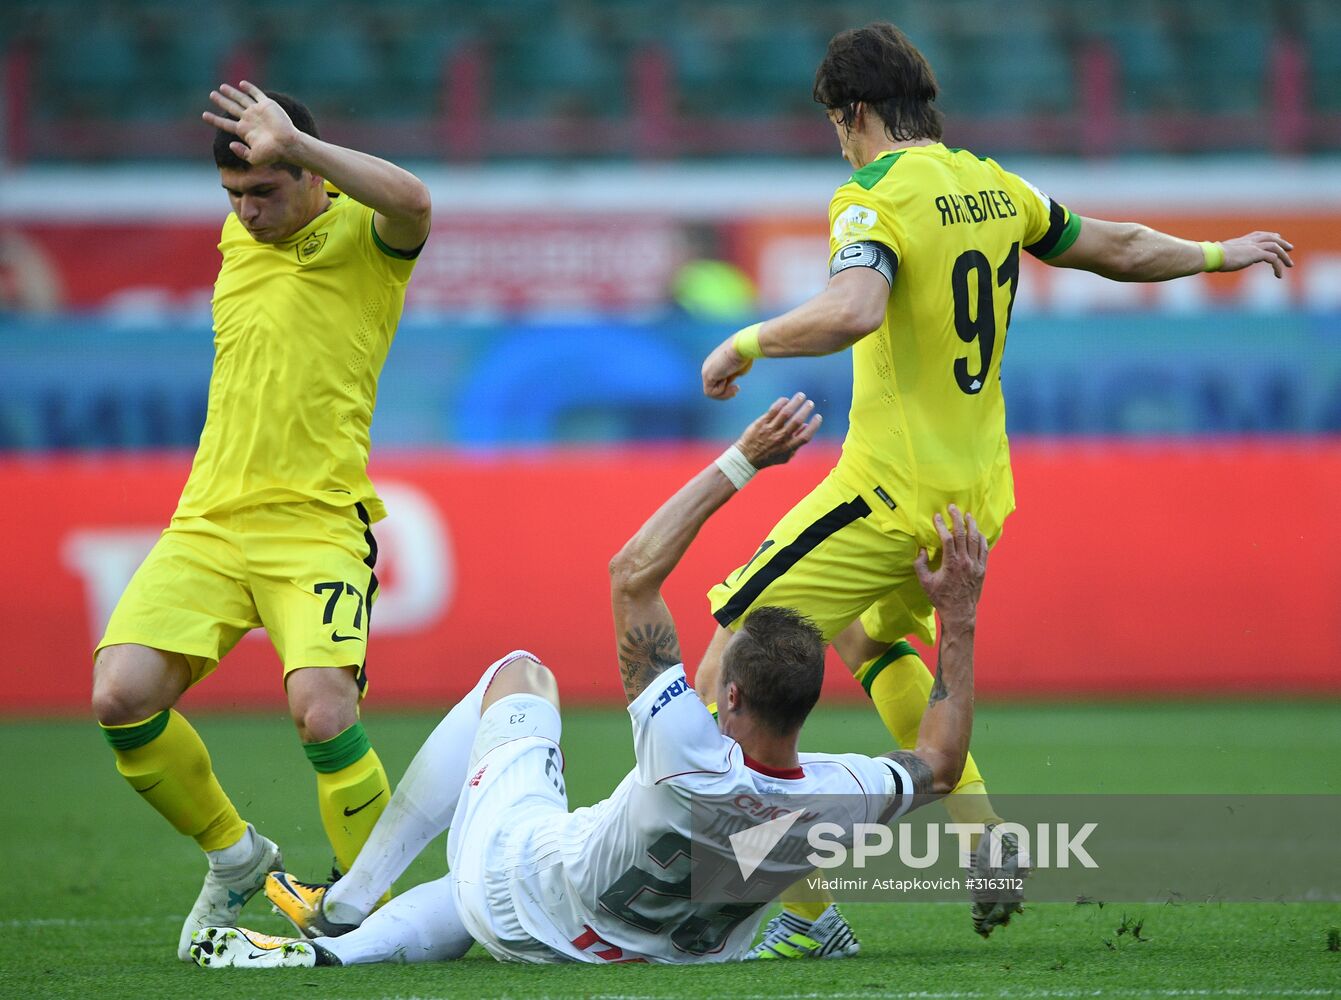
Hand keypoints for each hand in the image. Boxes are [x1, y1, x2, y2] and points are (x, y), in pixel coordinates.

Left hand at [202, 81, 303, 166]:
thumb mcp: (254, 158)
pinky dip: (249, 88)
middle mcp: (249, 120)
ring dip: (232, 93)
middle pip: (231, 108)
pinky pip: (256, 94)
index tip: (204, 115)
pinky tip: (242, 84)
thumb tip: (230, 144)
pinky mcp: (267, 105)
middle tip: (212, 95)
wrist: (287, 144)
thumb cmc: (272, 154)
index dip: (214, 120)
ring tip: (222, 87)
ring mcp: (258, 112)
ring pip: (241, 99)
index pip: (225, 124)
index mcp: (245, 131)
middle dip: (221, 101)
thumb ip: (241, 152)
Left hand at [702, 336, 751, 398]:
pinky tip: (727, 381)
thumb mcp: (738, 368)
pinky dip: (721, 392)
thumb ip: (732, 374)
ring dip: (724, 394)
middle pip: (713, 387)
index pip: (718, 381)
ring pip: (711, 392)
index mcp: (715, 364)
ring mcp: (706, 371)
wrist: (742, 347)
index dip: (727, 388)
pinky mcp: (707, 375)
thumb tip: (730, 379)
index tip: (737, 387)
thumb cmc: (744, 355)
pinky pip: (710, 392)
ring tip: (735, 387)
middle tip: (737, 388)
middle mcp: (708, 367)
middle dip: (726, 392)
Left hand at [736, 393, 821, 467]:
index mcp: (788, 447)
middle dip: (805, 410)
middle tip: (810, 403)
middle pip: (797, 421)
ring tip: (801, 396)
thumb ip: (797, 444)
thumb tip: (806, 426)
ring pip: (785, 413)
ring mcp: (771, 430)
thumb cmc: (768, 457)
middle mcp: (781, 438)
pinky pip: (773, 410)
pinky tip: (786, 399)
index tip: (818, 416)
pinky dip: (781, 403)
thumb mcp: (785, 456)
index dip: (814, 426)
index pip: (805, 436)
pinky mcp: (762, 423)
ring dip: (795, 402)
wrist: (747, 457)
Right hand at [913, 505, 987, 628]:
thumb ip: (920, 564)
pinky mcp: (982, 569)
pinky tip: (977, 532)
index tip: (937, 516)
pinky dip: (981, 538)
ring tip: (967, 515)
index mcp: (951, 563)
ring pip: (975, 539)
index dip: (941, 525)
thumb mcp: (925, 582)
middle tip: (952, 508)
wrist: (959, 612)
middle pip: (962, 534)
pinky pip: (984, 549)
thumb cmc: (940, 597)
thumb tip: (922, 550)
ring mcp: (976, 565)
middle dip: (957, 518)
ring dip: (971, 525)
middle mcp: (965, 561)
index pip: (947, 538)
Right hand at [1218, 231, 1293, 277]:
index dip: (1270, 236)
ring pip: (1276, 248)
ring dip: (1284, 257)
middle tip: (1290, 248)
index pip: (1260, 234)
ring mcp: (1254, 246)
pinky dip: (1278, 267)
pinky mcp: (1256, 254)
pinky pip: (1273, 259)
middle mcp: (1250, 241)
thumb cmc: (1212, 256)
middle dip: (1282, 243)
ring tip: (1289, 265)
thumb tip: (1219, 259)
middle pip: (1272, 238)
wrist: (1213, 255)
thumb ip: (1226, 254)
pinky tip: (1278, 275)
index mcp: (1243, 240)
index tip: (1277, 237)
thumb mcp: (1222, 254)